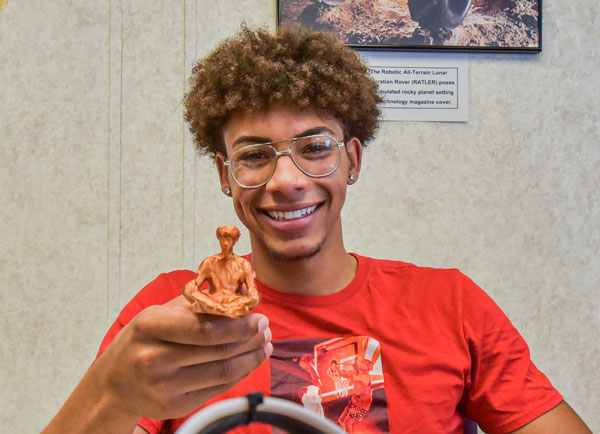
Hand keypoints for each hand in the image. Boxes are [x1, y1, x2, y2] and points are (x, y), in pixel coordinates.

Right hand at [92, 295, 271, 420]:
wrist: (112, 385)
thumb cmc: (140, 342)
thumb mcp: (157, 314)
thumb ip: (195, 304)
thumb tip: (235, 294)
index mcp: (150, 326)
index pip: (206, 327)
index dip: (239, 324)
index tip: (258, 316)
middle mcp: (155, 358)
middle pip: (219, 350)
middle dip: (250, 338)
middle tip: (265, 328)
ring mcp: (165, 387)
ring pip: (223, 372)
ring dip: (251, 357)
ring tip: (265, 344)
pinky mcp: (176, 406)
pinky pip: (218, 388)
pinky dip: (240, 373)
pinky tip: (250, 361)